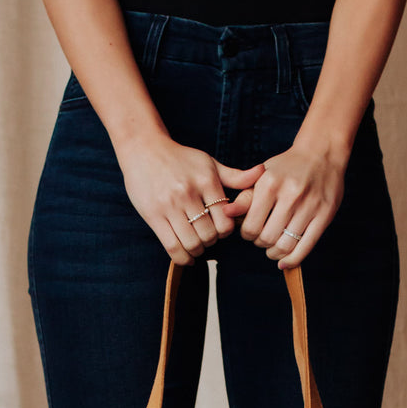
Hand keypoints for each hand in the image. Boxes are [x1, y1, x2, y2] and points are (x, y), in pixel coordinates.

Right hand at [118, 133, 264, 264]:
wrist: (144, 149)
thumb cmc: (180, 158)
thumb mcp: (209, 163)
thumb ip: (235, 175)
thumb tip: (262, 172)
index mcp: (206, 181)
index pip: (225, 220)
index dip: (226, 231)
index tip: (221, 229)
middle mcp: (188, 193)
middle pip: (209, 235)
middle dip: (212, 242)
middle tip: (208, 238)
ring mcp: (169, 206)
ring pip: (191, 243)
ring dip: (197, 250)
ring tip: (197, 245)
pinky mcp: (153, 215)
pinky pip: (171, 247)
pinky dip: (182, 258)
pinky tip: (186, 257)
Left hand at [222, 141, 346, 267]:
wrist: (322, 153)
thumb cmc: (287, 167)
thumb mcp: (263, 176)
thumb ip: (245, 196)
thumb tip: (226, 213)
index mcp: (270, 184)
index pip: (251, 226)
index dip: (247, 235)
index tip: (250, 232)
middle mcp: (290, 194)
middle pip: (268, 238)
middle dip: (261, 244)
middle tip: (263, 240)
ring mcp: (309, 205)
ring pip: (286, 245)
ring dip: (276, 253)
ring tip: (273, 250)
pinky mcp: (325, 214)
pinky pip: (306, 246)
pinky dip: (293, 259)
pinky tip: (285, 261)